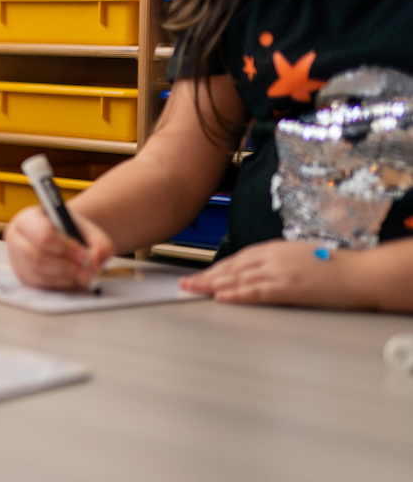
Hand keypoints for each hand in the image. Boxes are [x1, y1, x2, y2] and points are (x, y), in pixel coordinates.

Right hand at [4, 205, 113, 289]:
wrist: (63, 234)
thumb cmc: (71, 229)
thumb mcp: (88, 229)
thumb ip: (99, 244)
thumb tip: (93, 265)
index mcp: (29, 219)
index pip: (43, 236)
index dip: (65, 248)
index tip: (83, 254)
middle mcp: (17, 238)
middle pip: (36, 258)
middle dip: (65, 267)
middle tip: (86, 272)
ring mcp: (17, 259)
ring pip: (38, 274)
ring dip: (64, 278)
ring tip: (83, 276)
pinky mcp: (22, 275)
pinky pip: (39, 285)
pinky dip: (59, 284)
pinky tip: (72, 279)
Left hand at [179, 240, 372, 307]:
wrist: (360, 273)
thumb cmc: (333, 266)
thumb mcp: (298, 256)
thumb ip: (276, 261)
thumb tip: (258, 271)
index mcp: (273, 248)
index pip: (236, 259)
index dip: (215, 268)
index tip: (199, 275)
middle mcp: (272, 257)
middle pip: (231, 268)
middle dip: (206, 276)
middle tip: (185, 284)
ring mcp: (280, 272)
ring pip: (239, 279)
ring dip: (213, 285)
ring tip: (194, 291)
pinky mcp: (289, 288)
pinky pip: (257, 292)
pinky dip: (237, 295)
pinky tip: (222, 298)